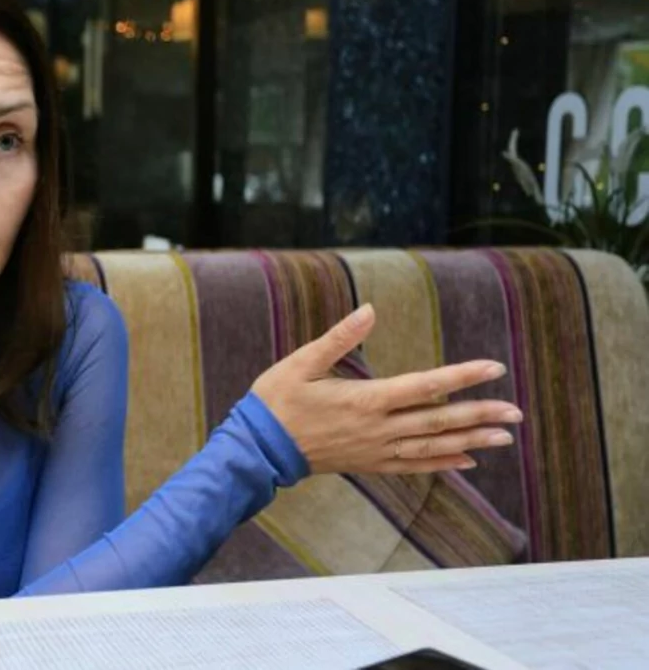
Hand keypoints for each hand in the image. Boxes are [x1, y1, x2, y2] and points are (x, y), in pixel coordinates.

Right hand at [251, 304, 521, 474]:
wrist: (259, 448)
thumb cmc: (277, 400)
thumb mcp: (301, 362)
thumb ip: (339, 338)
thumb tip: (369, 310)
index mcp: (366, 400)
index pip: (425, 386)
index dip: (462, 376)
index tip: (494, 368)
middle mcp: (378, 428)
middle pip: (439, 421)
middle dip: (481, 415)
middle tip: (517, 413)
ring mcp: (375, 450)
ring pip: (433, 447)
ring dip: (471, 441)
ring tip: (504, 437)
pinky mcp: (369, 463)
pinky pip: (414, 466)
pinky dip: (442, 464)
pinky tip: (466, 461)